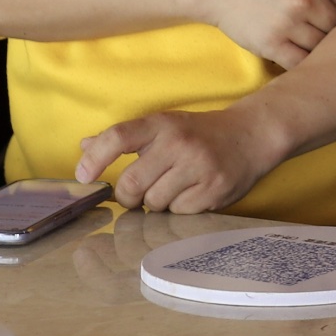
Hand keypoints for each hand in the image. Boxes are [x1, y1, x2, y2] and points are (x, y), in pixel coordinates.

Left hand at [77, 105, 285, 213]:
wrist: (252, 134)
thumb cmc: (200, 133)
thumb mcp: (164, 126)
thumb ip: (125, 137)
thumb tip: (84, 147)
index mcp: (162, 124)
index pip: (118, 137)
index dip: (95, 159)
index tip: (83, 176)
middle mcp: (179, 143)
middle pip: (131, 183)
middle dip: (128, 197)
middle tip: (136, 195)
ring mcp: (198, 166)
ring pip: (154, 202)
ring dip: (156, 203)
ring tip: (172, 189)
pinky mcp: (214, 189)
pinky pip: (179, 212)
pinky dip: (179, 209)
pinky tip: (191, 194)